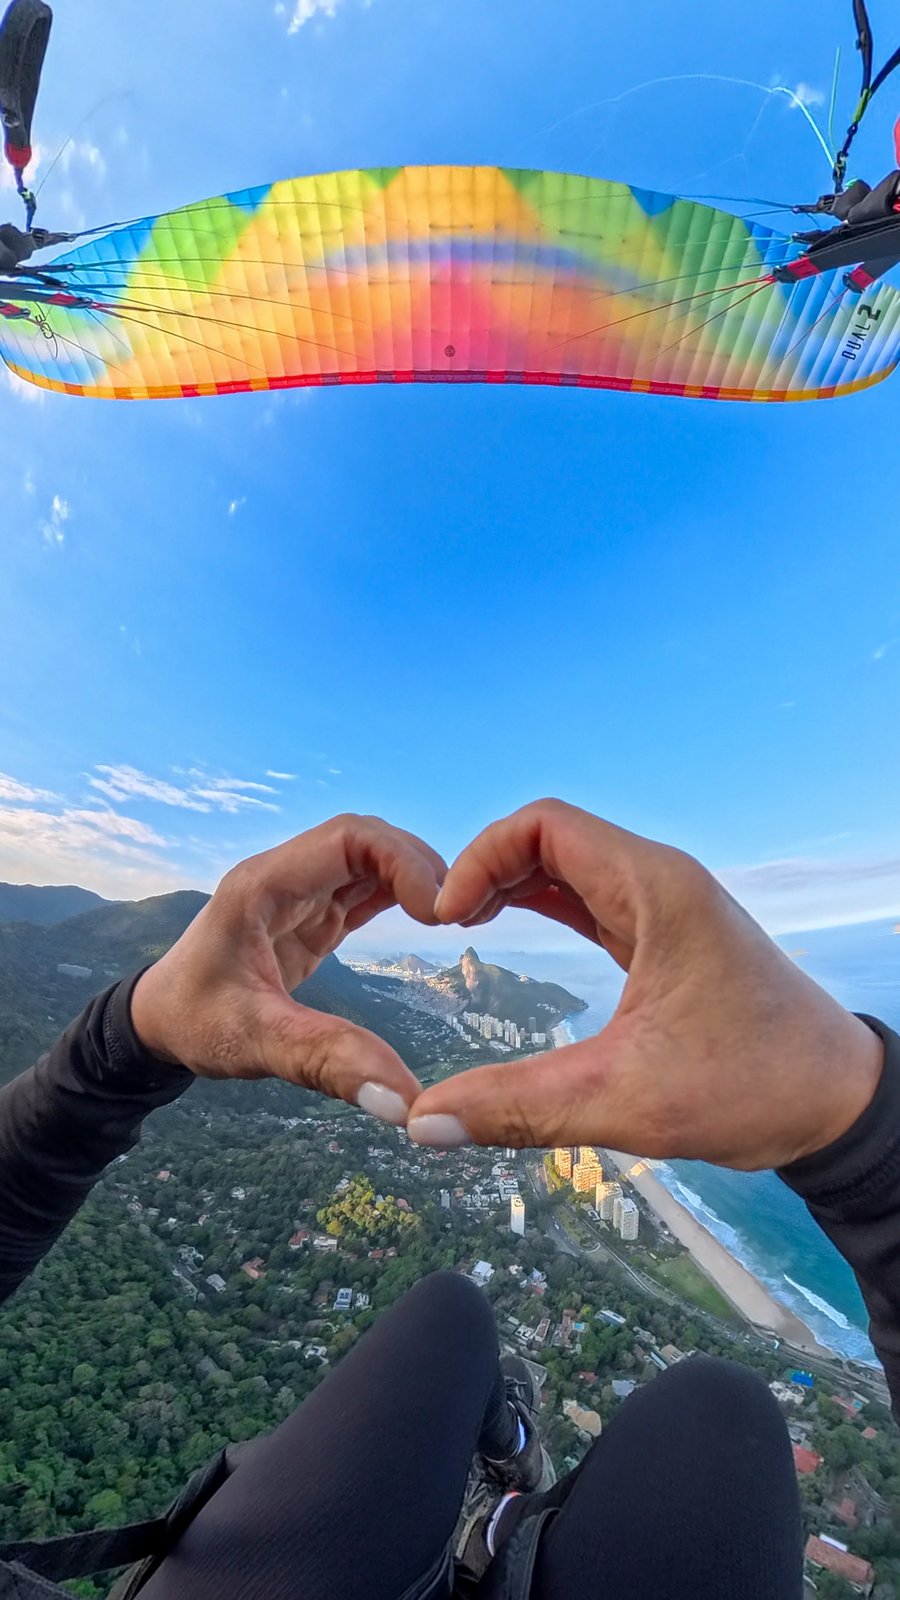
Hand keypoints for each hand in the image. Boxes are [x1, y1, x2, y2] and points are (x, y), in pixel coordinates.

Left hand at [131, 815, 445, 1120]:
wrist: (156, 1026)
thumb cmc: (193, 1024)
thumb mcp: (255, 1043)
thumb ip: (326, 1063)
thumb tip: (405, 1101)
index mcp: (262, 886)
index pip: (348, 838)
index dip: (403, 861)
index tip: (439, 911)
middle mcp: (283, 877)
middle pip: (366, 839)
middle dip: (418, 867)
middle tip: (461, 915)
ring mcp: (299, 894)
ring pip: (370, 859)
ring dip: (414, 879)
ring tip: (458, 917)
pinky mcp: (311, 917)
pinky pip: (364, 888)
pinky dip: (401, 897)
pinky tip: (433, 920)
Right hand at [405, 800, 883, 1168]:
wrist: (839, 1102)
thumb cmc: (756, 1087)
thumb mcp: (626, 1100)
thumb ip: (519, 1107)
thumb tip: (423, 1124)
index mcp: (656, 890)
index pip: (545, 824)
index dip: (482, 857)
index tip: (447, 916)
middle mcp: (661, 882)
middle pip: (550, 836)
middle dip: (488, 867)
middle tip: (445, 923)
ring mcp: (666, 906)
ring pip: (569, 864)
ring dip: (512, 884)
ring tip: (462, 925)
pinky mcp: (666, 936)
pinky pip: (589, 897)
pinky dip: (542, 904)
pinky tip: (506, 932)